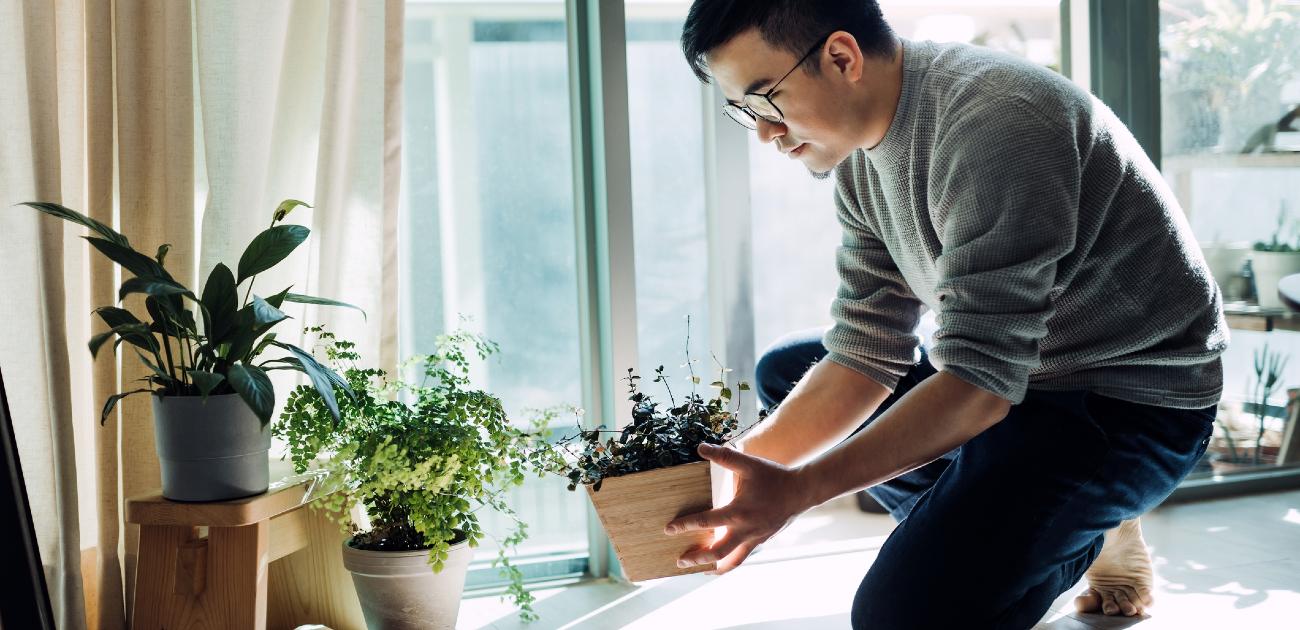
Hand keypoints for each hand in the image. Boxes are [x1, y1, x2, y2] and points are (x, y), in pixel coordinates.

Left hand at [664, 442, 812, 574]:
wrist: (802, 491)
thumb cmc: (774, 476)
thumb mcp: (748, 463)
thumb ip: (724, 456)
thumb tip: (700, 447)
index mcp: (738, 512)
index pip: (706, 522)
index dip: (685, 526)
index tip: (668, 529)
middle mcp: (746, 530)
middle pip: (717, 552)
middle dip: (697, 558)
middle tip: (680, 561)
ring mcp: (755, 538)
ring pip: (732, 561)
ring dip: (714, 567)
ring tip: (701, 571)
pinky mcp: (761, 540)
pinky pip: (743, 556)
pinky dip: (730, 561)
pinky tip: (723, 560)